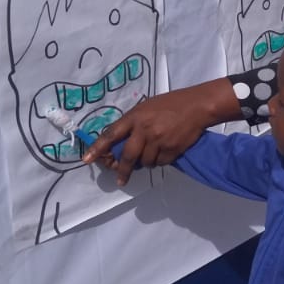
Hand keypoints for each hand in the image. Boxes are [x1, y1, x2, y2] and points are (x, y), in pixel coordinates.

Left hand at [83, 78, 238, 185]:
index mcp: (135, 117)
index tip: (87, 159)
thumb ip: (133, 123)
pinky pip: (160, 163)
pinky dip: (159, 161)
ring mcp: (158, 141)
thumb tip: (120, 141)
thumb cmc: (170, 104)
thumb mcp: (146, 107)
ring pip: (145, 162)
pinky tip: (164, 152)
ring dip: (145, 163)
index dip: (97, 148)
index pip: (111, 134)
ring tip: (152, 154)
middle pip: (127, 156)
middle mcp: (144, 130)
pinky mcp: (171, 150)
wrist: (197, 106)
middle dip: (122, 170)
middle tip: (120, 180)